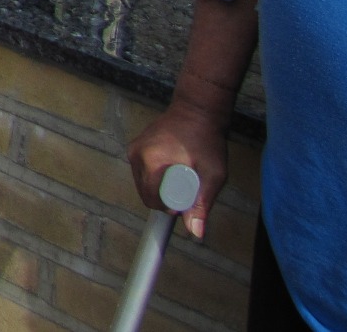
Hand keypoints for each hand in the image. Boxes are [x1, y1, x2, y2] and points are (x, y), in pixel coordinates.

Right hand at [126, 104, 227, 240]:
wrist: (197, 111)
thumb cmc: (207, 142)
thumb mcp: (212, 175)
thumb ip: (201, 204)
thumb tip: (195, 234)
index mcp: (152, 162)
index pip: (153, 200)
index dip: (172, 206)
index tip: (189, 197)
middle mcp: (137, 155)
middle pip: (146, 193)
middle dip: (166, 198)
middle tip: (188, 187)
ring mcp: (133, 150)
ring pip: (142, 184)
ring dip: (160, 187)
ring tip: (181, 175)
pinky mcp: (134, 147)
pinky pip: (141, 172)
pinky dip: (155, 177)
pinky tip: (172, 167)